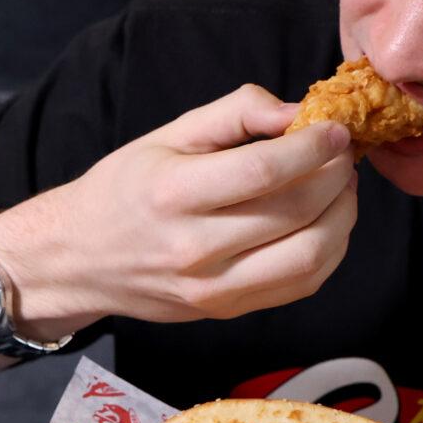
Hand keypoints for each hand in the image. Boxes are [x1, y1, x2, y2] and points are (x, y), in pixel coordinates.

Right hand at [0, 84, 359, 334]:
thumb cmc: (125, 188)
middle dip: (337, 177)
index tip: (336, 130)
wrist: (78, 258)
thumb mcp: (167, 134)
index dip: (313, 147)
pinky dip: (331, 250)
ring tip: (341, 186)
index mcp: (174, 193)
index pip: (263, 171)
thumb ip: (235, 112)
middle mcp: (194, 248)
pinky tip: (327, 222)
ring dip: (343, 216)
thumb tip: (297, 112)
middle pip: (296, 214)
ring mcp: (214, 288)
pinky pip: (302, 285)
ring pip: (310, 257)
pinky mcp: (228, 310)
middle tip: (344, 154)